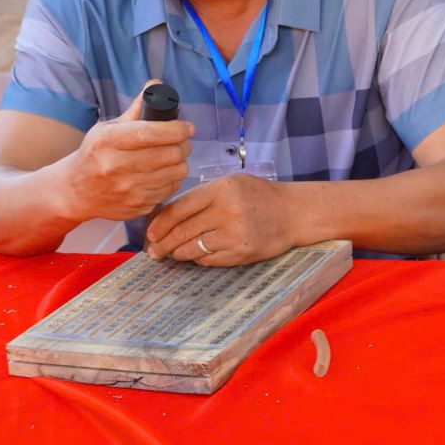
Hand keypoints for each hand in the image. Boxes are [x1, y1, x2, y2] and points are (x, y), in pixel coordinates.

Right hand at [63, 82, 193, 221]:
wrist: (75, 191)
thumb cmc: (95, 154)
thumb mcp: (108, 129)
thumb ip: (136, 109)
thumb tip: (156, 84)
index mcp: (107, 142)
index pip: (152, 133)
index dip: (177, 129)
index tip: (187, 127)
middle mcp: (116, 167)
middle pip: (170, 154)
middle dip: (184, 145)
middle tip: (184, 141)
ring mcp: (127, 190)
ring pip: (175, 173)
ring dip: (181, 162)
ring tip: (175, 156)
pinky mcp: (136, 207)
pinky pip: (170, 190)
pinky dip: (172, 180)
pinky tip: (164, 173)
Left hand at [145, 172, 296, 265]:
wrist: (295, 212)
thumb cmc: (260, 196)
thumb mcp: (232, 184)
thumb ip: (202, 197)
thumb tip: (165, 217)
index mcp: (222, 188)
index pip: (178, 208)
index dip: (159, 224)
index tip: (150, 233)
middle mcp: (228, 210)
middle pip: (181, 231)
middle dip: (162, 244)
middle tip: (154, 251)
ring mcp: (236, 233)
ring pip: (192, 248)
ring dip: (178, 254)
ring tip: (172, 255)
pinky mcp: (242, 252)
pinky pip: (208, 260)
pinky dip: (198, 259)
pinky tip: (196, 256)